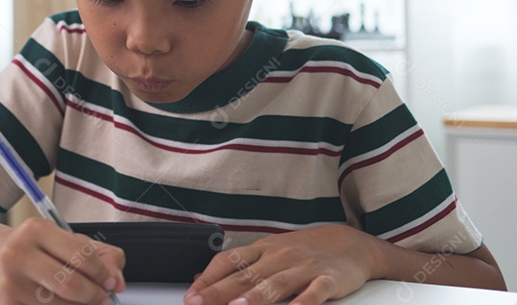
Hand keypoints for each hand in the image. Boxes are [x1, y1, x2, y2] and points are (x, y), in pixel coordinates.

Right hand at [0, 217, 125, 304]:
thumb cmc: (31, 249)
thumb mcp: (63, 239)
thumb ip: (98, 254)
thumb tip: (117, 280)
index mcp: (35, 230)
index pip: (81, 254)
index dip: (103, 273)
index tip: (111, 282)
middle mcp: (18, 254)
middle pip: (71, 285)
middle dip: (95, 296)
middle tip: (102, 298)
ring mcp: (9, 284)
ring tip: (81, 301)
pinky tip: (61, 304)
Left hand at [185, 224, 381, 304]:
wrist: (350, 243)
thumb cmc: (304, 251)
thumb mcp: (270, 252)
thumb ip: (240, 267)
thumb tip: (202, 280)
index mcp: (262, 249)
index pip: (229, 261)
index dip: (208, 279)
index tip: (191, 296)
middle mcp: (280, 256)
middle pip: (246, 275)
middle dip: (220, 291)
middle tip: (199, 304)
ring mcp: (304, 267)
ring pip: (277, 283)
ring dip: (256, 296)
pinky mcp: (329, 278)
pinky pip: (315, 291)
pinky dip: (305, 302)